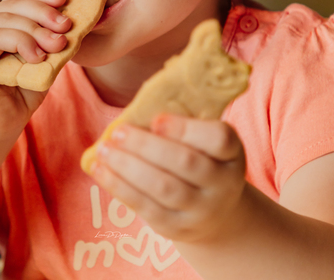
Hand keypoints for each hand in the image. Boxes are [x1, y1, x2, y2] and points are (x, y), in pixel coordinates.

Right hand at [0, 0, 71, 141]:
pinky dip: (19, 41)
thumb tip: (72, 22)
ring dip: (35, 29)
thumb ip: (52, 42)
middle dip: (43, 11)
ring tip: (57, 44)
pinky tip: (36, 56)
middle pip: (12, 3)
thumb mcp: (44, 62)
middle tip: (65, 25)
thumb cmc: (20, 96)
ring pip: (4, 18)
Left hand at [89, 114, 245, 244]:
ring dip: (127, 166)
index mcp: (232, 153)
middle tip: (118, 131)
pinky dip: (119, 186)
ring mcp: (201, 210)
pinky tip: (101, 169)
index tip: (155, 119)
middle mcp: (223, 184)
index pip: (219, 139)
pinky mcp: (177, 228)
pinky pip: (146, 208)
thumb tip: (139, 105)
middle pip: (184, 163)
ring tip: (104, 149)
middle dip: (146, 146)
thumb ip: (183, 122)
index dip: (185, 129)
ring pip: (162, 187)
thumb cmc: (201, 158)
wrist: (216, 213)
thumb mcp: (205, 139)